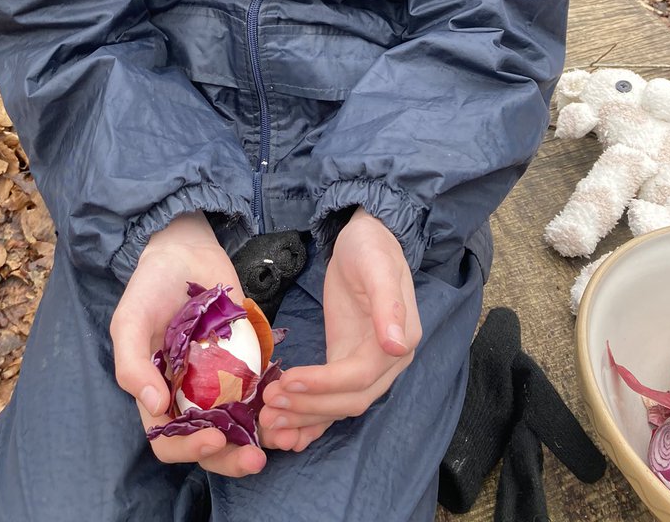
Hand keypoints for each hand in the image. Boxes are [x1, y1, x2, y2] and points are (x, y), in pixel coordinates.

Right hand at [110, 211, 266, 477]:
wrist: (185, 252)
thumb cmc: (150, 288)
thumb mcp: (129, 321)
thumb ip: (132, 364)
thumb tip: (154, 406)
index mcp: (157, 395)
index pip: (170, 441)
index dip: (190, 449)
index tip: (214, 439)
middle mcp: (189, 397)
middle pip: (210, 444)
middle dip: (231, 458)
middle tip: (256, 458)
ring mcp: (220, 382)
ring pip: (238, 427)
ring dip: (257, 440)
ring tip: (279, 441)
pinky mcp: (247, 362)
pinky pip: (260, 394)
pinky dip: (274, 407)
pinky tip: (290, 407)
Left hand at [260, 208, 420, 452]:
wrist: (366, 239)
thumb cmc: (372, 248)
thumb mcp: (377, 267)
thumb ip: (388, 305)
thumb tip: (398, 345)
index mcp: (401, 341)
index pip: (360, 376)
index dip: (324, 384)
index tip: (288, 382)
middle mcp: (388, 362)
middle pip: (349, 400)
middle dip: (309, 407)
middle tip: (269, 405)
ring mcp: (367, 364)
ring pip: (339, 405)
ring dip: (305, 419)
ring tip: (268, 422)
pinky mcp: (346, 361)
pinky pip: (331, 397)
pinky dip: (311, 417)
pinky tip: (287, 431)